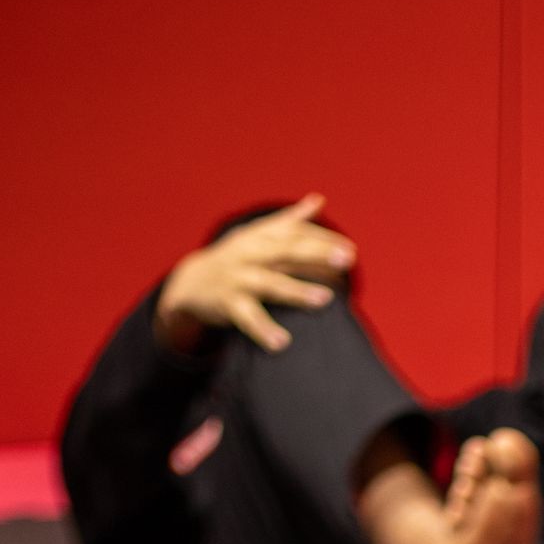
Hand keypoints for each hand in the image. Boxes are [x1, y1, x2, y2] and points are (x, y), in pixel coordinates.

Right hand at [156, 195, 355, 355]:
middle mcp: (250, 253)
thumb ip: (290, 221)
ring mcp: (238, 277)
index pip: (295, 232)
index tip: (351, 249)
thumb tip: (319, 200)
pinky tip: (283, 343)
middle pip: (286, 250)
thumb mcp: (258, 235)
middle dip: (318, 252)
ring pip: (269, 283)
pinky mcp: (228, 303)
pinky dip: (264, 330)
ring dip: (297, 291)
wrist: (191, 283)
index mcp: (260, 236)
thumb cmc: (236, 258)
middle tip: (348, 259)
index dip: (324, 239)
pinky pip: (247, 318)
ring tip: (326, 299)